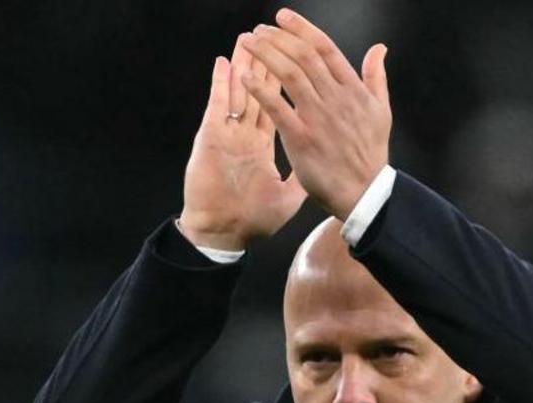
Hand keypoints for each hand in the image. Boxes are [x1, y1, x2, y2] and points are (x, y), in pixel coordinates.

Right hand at [179, 34, 306, 250]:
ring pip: (237, 92)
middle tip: (273, 38)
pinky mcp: (212, 139)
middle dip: (266, 64)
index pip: (277, 106)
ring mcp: (228, 135)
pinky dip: (221, 84)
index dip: (284, 84)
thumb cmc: (250, 221)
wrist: (223, 235)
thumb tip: (320, 165)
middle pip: (258, 91)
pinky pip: (218, 106)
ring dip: (243, 65)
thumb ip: (300, 177)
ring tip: (248, 40)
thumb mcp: (286, 198)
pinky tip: (225, 64)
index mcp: (261, 145)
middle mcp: (244, 135)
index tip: (295, 62)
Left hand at [241, 9, 390, 220]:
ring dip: (266, 54)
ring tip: (248, 43)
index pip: (325, 48)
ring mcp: (319, 118)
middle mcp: (336, 98)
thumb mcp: (381, 111)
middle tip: (258, 30)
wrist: (364, 193)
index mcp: (353, 90)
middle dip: (278, 38)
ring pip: (290, 75)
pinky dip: (261, 90)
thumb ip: (376, 77)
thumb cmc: (370, 154)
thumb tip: (379, 48)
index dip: (302, 29)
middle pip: (303, 56)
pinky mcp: (303, 139)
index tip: (281, 17)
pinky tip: (245, 77)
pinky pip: (278, 108)